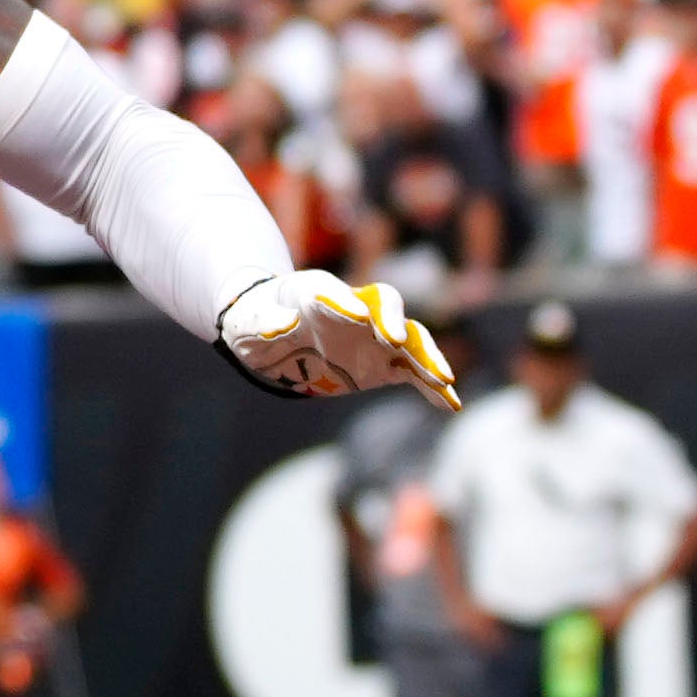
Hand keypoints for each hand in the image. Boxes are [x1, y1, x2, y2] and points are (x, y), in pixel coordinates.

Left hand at [218, 271, 458, 409]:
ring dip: (426, 357)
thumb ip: (262, 322)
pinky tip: (450, 404)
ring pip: (410, 340)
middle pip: (386, 309)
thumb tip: (280, 325)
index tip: (357, 316)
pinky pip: (413, 372)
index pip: (334, 293)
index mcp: (317, 292)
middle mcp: (356, 309)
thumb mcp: (246, 323)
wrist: (275, 333)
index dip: (345, 303)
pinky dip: (432, 387)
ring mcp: (374, 336)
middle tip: (396, 340)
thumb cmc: (258, 321)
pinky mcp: (384, 362)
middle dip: (392, 322)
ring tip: (443, 378)